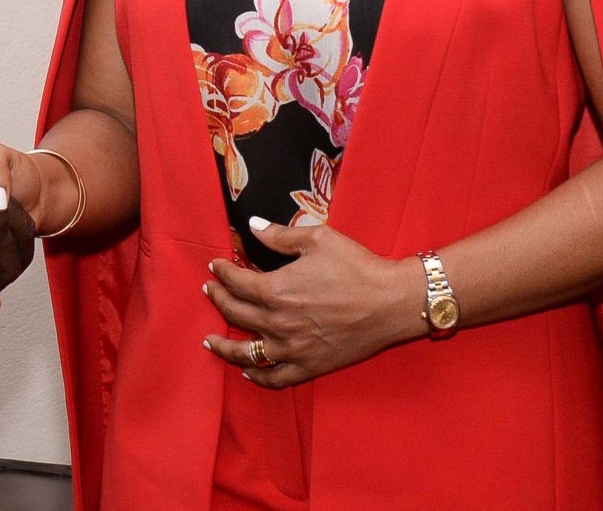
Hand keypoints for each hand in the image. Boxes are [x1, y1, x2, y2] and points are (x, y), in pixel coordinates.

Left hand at [200, 218, 424, 387]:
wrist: (392, 302)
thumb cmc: (356, 267)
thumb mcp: (317, 239)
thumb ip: (279, 235)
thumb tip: (252, 225)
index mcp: (275, 290)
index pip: (236, 282)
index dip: (222, 272)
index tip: (215, 265)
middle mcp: (278, 323)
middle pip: (235, 313)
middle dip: (218, 299)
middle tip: (210, 290)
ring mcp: (293, 349)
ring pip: (247, 353)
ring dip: (224, 346)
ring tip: (209, 339)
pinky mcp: (310, 366)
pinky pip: (276, 377)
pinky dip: (258, 376)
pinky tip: (248, 371)